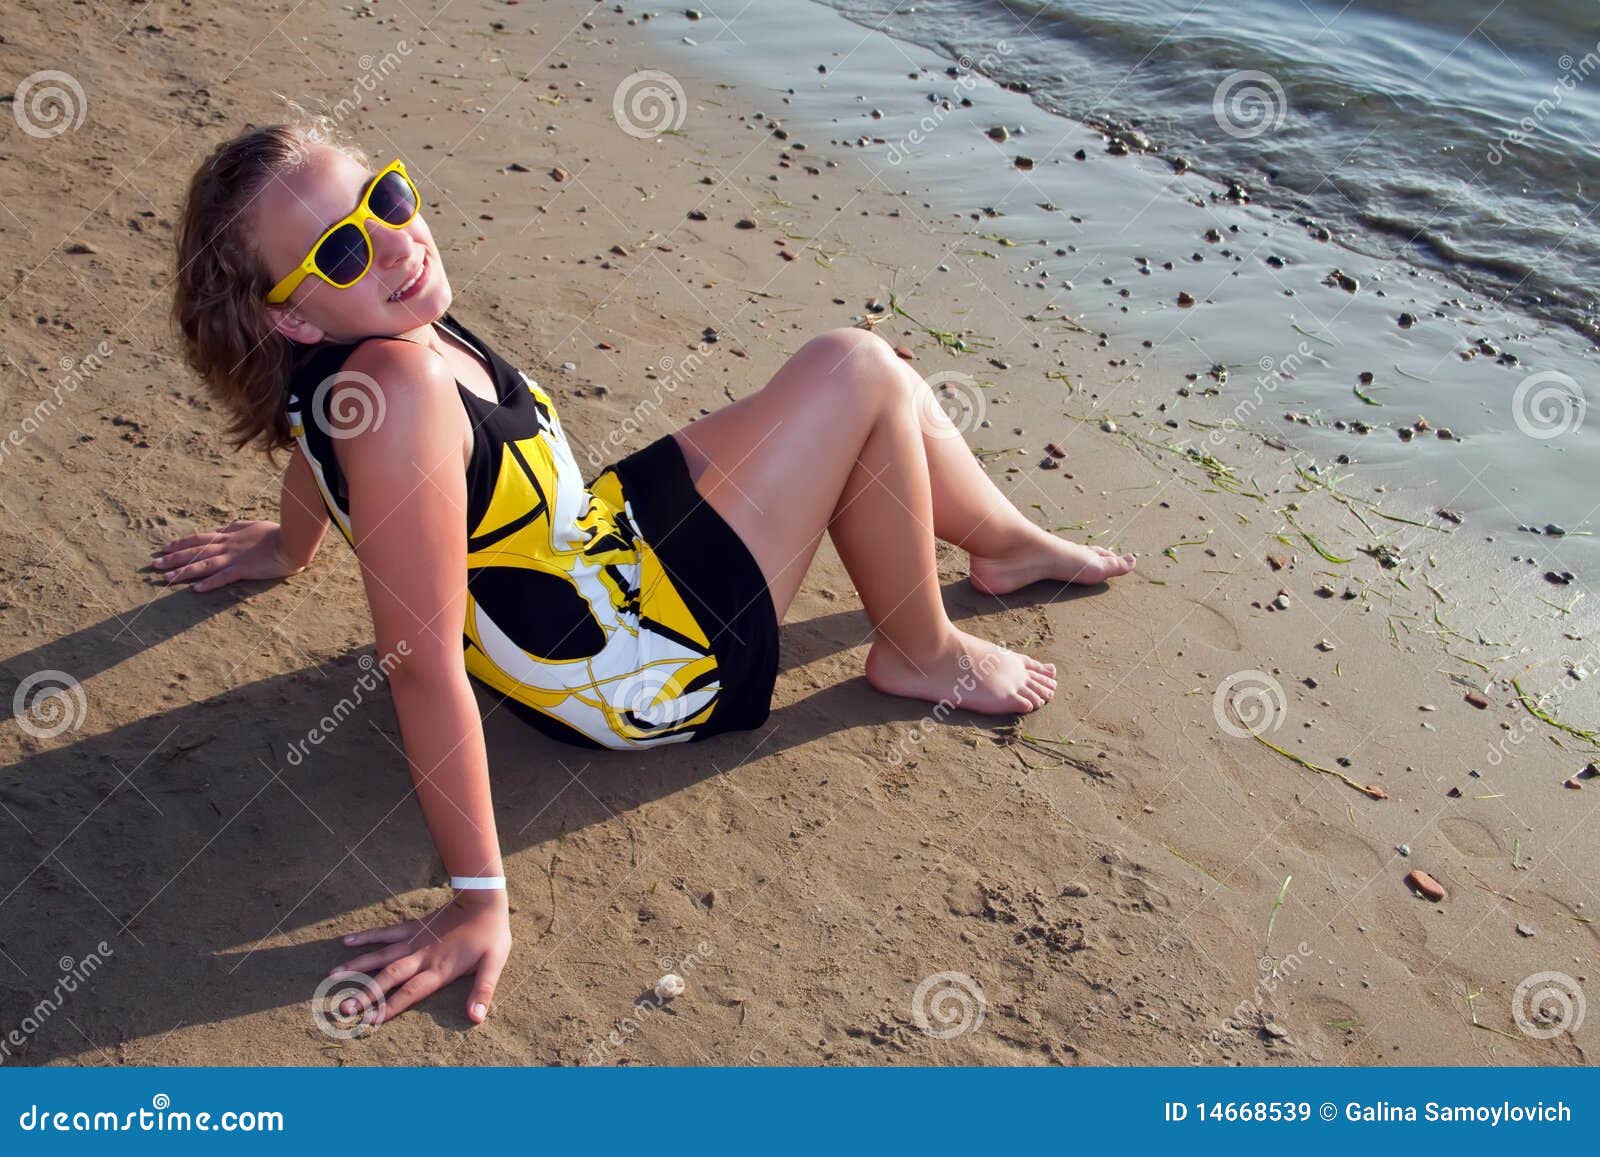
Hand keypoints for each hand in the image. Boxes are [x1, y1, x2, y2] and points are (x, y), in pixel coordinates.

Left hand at [151, 520, 303, 591]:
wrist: (291, 542)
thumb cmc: (275, 533)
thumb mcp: (250, 525)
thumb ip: (233, 528)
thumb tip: (220, 529)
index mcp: (227, 536)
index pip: (197, 539)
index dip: (179, 543)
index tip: (163, 548)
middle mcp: (226, 546)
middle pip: (194, 552)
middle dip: (172, 558)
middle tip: (153, 564)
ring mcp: (233, 558)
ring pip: (203, 565)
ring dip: (183, 571)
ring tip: (165, 578)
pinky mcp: (244, 569)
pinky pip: (223, 577)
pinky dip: (209, 583)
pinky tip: (195, 589)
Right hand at [328, 891, 510, 1025]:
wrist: (483, 899)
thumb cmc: (490, 935)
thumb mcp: (493, 964)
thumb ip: (483, 991)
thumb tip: (476, 1019)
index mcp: (439, 970)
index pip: (410, 993)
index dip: (390, 1007)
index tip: (370, 1021)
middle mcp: (421, 957)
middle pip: (389, 977)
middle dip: (366, 994)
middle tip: (343, 1007)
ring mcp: (413, 940)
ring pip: (380, 956)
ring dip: (357, 966)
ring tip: (333, 978)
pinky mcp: (412, 927)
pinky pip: (385, 933)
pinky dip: (366, 937)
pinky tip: (346, 941)